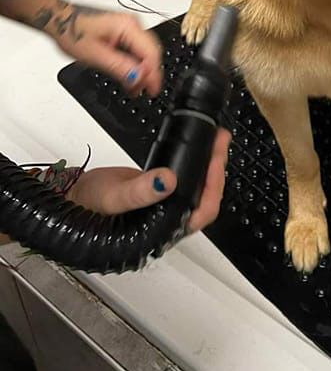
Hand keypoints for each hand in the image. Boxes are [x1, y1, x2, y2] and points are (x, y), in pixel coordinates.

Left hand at [48, 2, 162, 96]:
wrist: (58, 19)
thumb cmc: (71, 31)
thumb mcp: (95, 56)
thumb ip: (119, 68)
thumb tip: (138, 78)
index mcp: (128, 26)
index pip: (151, 53)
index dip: (153, 74)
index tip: (151, 90)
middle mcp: (132, 23)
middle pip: (151, 52)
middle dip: (148, 73)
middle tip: (142, 91)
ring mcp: (128, 25)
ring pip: (144, 51)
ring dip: (142, 69)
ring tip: (133, 87)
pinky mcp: (122, 30)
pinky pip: (136, 47)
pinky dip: (135, 62)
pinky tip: (129, 73)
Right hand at [66, 129, 230, 233]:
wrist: (70, 199)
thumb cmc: (86, 208)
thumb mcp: (113, 198)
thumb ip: (140, 193)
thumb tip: (168, 181)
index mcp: (163, 230)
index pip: (201, 213)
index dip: (212, 188)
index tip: (214, 161)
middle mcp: (169, 221)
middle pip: (205, 198)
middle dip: (216, 170)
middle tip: (220, 141)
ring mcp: (166, 206)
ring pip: (198, 188)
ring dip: (209, 165)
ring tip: (216, 140)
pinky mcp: (161, 192)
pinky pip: (186, 179)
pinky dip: (196, 164)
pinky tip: (200, 149)